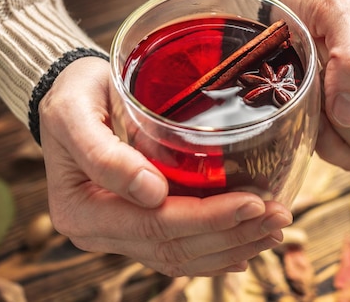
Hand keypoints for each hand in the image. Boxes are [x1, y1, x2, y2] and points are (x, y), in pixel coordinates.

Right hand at [38, 57, 291, 275]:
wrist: (69, 95)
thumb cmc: (74, 95)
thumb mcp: (75, 112)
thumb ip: (103, 153)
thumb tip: (152, 193)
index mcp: (81, 211)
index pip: (155, 226)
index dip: (208, 219)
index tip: (253, 203)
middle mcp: (99, 233)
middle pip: (174, 247)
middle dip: (232, 235)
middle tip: (280, 218)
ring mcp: (118, 234)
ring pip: (181, 256)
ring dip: (232, 246)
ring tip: (274, 231)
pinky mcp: (136, 225)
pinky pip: (177, 251)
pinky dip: (215, 250)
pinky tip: (246, 245)